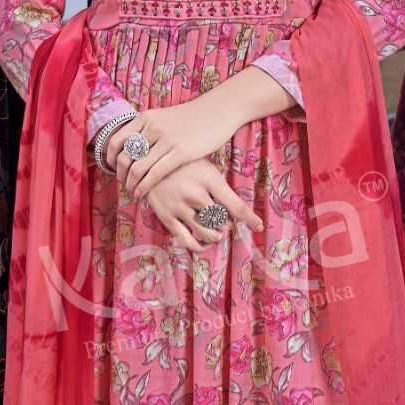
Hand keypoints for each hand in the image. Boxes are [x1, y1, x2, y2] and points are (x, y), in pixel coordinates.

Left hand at [108, 97, 240, 199]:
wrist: (219, 110)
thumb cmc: (193, 117)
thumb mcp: (165, 117)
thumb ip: (149, 129)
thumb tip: (135, 148)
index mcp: (145, 117)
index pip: (116, 141)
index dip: (110, 159)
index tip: (113, 170)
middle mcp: (152, 127)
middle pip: (124, 156)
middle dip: (120, 175)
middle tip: (123, 184)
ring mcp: (166, 139)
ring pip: (137, 167)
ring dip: (131, 184)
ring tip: (132, 192)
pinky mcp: (181, 152)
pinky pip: (155, 173)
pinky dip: (144, 186)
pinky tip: (142, 193)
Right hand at [142, 158, 263, 253]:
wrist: (145, 158)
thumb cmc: (181, 162)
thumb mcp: (203, 165)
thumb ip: (218, 184)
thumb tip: (235, 207)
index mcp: (209, 178)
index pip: (235, 205)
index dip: (250, 219)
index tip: (259, 226)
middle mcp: (196, 194)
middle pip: (222, 220)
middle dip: (227, 225)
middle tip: (225, 223)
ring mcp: (180, 207)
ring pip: (206, 232)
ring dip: (215, 236)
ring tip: (216, 232)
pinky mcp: (166, 217)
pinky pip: (186, 240)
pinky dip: (197, 246)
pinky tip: (202, 244)